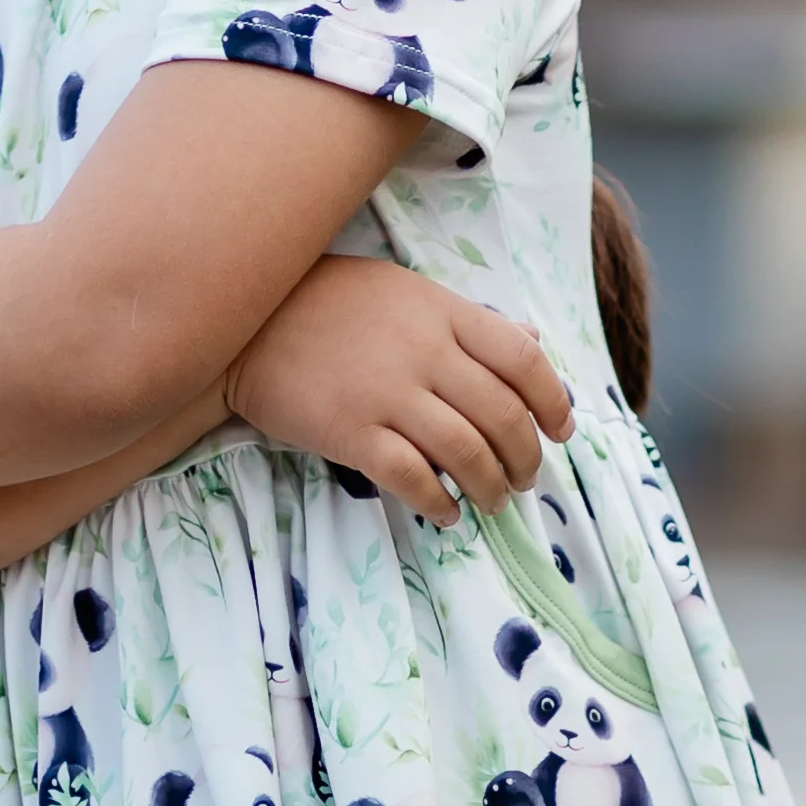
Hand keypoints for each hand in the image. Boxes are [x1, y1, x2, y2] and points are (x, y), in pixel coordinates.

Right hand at [226, 258, 570, 524]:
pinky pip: (412, 477)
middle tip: (524, 480)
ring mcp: (387, 393)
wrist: (245, 321)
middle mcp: (425, 352)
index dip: (553, 401)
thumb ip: (469, 321)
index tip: (560, 431)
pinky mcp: (350, 431)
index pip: (524, 359)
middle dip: (525, 459)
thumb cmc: (330, 303)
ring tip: (492, 501)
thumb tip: (533, 342)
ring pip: (467, 453)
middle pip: (503, 416)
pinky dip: (439, 502)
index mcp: (445, 313)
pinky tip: (445, 512)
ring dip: (490, 488)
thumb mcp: (407, 293)